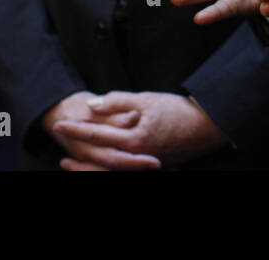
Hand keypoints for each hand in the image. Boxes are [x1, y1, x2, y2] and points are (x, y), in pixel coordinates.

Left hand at [49, 91, 227, 169]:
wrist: (208, 126)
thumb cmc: (179, 110)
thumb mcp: (147, 99)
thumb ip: (118, 101)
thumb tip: (92, 104)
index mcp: (134, 140)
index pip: (98, 134)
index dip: (77, 128)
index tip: (60, 123)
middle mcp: (136, 157)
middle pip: (98, 157)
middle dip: (77, 148)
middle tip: (60, 139)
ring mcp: (144, 164)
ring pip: (108, 168)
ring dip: (87, 165)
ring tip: (69, 161)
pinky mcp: (151, 166)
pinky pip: (122, 169)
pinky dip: (106, 167)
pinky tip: (100, 161)